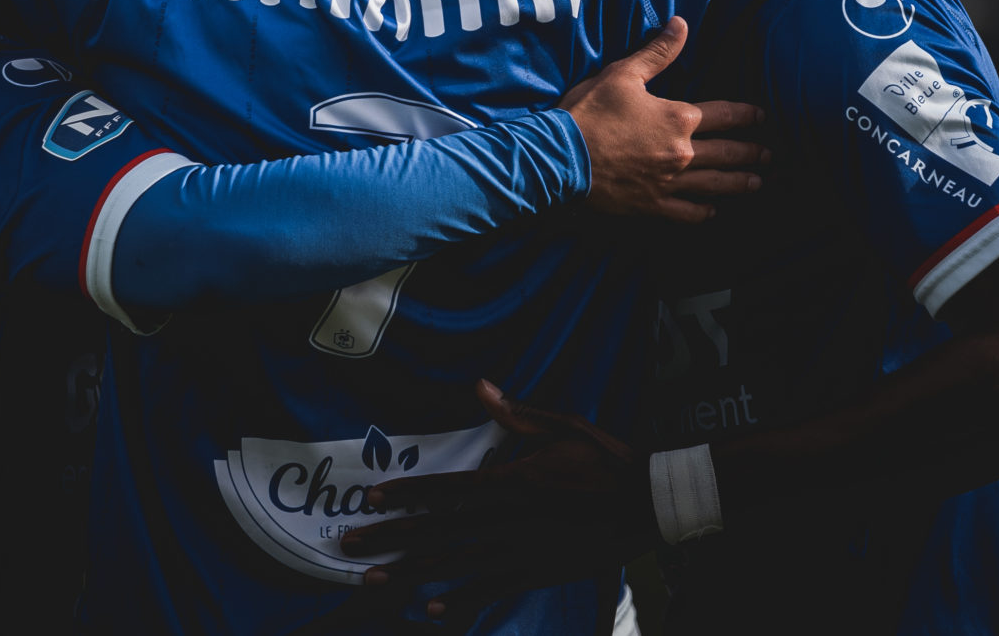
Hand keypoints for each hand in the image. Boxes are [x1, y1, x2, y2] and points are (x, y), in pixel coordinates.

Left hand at [334, 380, 648, 624]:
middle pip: (439, 531)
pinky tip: (431, 610)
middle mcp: (511, 520)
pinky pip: (493, 588)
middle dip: (391, 537)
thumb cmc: (605, 460)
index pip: (447, 490)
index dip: (407, 496)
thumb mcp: (561, 427)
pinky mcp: (540, 572)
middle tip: (349, 544)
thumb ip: (515, 415)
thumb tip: (480, 387)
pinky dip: (462, 599)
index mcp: (513, 481)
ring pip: (457, 565)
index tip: (371, 501)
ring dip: (411, 573)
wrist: (649, 504)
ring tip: (373, 579)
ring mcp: (524, 551)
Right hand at [557, 19, 765, 222]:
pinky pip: (691, 213)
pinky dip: (707, 211)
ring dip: (741, 183)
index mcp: (678, 118)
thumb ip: (657, 53)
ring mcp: (671, 183)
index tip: (761, 117)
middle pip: (729, 153)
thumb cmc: (589, 113)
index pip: (725, 115)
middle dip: (753, 153)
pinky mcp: (654, 207)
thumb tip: (681, 24)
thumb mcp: (622, 74)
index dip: (747, 116)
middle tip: (768, 155)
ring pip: (718, 185)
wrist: (560, 158)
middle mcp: (683, 153)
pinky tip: (714, 209)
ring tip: (756, 183)